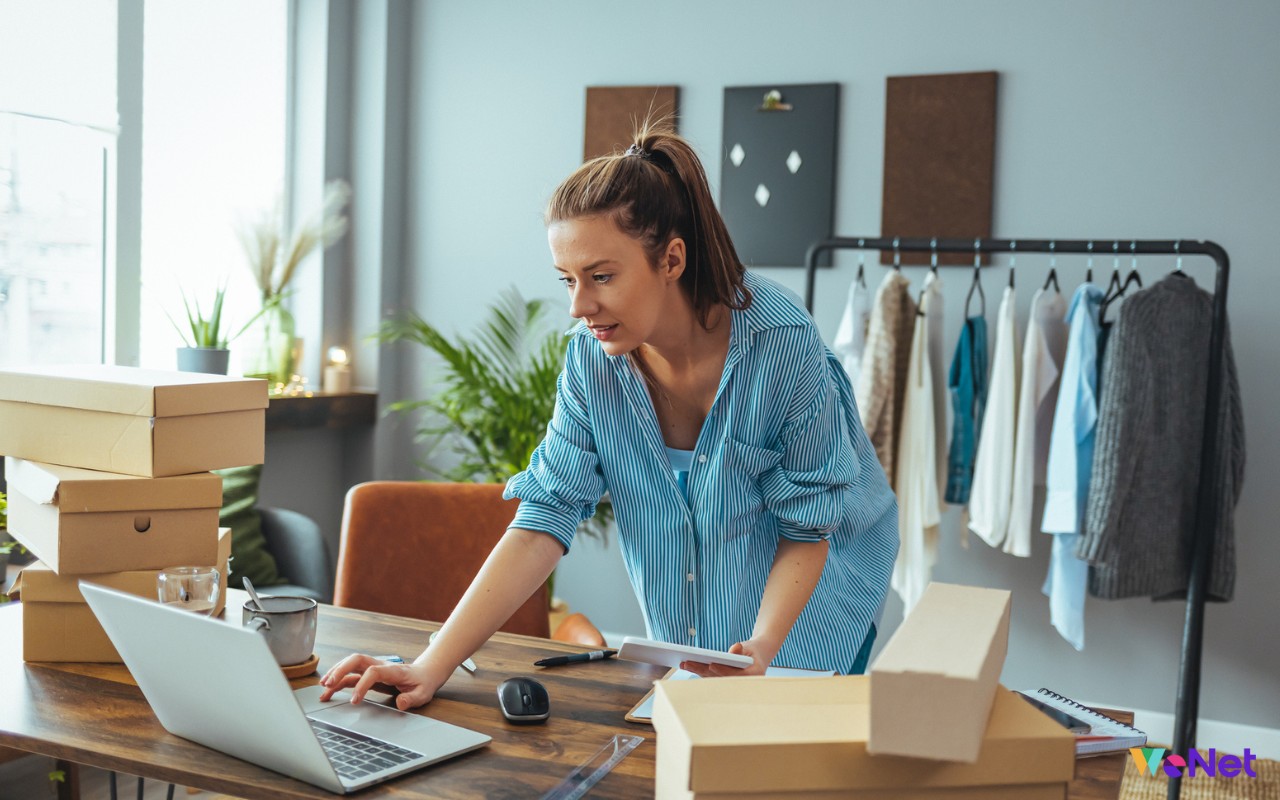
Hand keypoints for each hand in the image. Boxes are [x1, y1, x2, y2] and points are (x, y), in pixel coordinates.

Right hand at [319, 653, 442, 710]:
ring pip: (351, 664)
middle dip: (341, 670)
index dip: (362, 684)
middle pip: (357, 660)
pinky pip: (351, 674)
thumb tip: (401, 703)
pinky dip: (338, 681)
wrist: (425, 673)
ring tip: (323, 689)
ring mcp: (373, 668)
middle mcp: (380, 665)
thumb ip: (412, 698)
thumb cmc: (423, 683)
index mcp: (394, 670)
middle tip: (328, 685)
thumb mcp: (423, 694)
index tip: (355, 701)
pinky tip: (328, 690)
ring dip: (336, 673)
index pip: (373, 671)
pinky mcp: (369, 674)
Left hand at [679, 640, 773, 677]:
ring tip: (684, 663)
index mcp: (753, 675)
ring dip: (697, 671)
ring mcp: (732, 685)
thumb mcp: (749, 647)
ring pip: (712, 678)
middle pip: (720, 677)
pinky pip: (710, 678)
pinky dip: (699, 671)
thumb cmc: (753, 650)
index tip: (711, 665)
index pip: (736, 674)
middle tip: (688, 663)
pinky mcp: (723, 682)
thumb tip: (735, 648)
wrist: (758, 656)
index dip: (723, 669)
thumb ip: (742, 649)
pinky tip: (688, 666)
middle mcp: (742, 684)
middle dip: (703, 670)